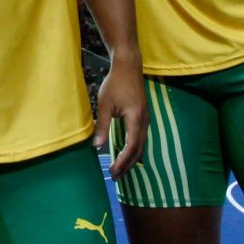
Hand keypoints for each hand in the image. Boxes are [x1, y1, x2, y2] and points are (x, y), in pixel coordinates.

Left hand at [95, 59, 147, 178]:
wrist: (129, 66)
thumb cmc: (116, 83)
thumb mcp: (105, 105)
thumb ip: (102, 126)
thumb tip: (97, 146)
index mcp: (136, 118)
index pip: (131, 146)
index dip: (123, 161)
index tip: (113, 171)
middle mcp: (144, 121)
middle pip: (139, 149)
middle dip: (127, 165)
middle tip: (116, 177)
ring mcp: (146, 118)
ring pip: (141, 144)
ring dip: (131, 158)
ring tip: (120, 170)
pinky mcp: (143, 116)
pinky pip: (141, 137)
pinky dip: (134, 149)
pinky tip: (126, 154)